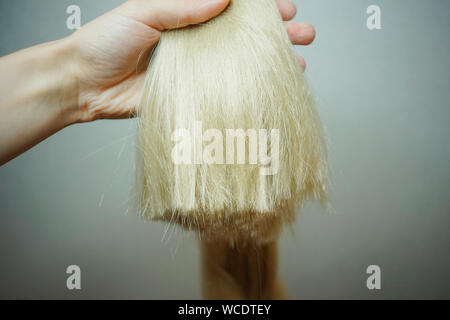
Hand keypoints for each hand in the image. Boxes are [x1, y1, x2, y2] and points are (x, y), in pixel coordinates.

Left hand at [70, 0, 315, 121]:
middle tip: (304, 33)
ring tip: (299, 62)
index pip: (231, 8)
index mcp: (185, 15)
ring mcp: (196, 69)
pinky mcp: (191, 94)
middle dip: (277, 34)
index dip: (260, 8)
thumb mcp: (143, 12)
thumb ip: (182, 5)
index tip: (286, 8)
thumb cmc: (106, 41)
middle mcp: (195, 40)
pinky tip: (269, 89)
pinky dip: (248, 90)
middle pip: (244, 35)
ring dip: (270, 62)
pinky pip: (224, 91)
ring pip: (240, 63)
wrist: (84, 84)